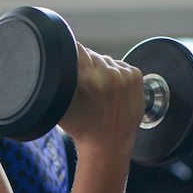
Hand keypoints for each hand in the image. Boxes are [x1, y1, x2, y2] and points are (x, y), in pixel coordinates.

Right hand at [58, 43, 144, 160]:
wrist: (110, 145)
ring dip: (101, 70)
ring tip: (99, 92)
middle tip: (85, 86)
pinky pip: (120, 65)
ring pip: (106, 60)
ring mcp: (124, 76)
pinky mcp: (136, 77)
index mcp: (86, 79)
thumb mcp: (60, 103)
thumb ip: (58, 78)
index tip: (70, 63)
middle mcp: (107, 75)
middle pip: (91, 54)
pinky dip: (116, 74)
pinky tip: (112, 92)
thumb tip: (56, 55)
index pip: (76, 48)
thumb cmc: (81, 127)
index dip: (71, 54)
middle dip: (86, 65)